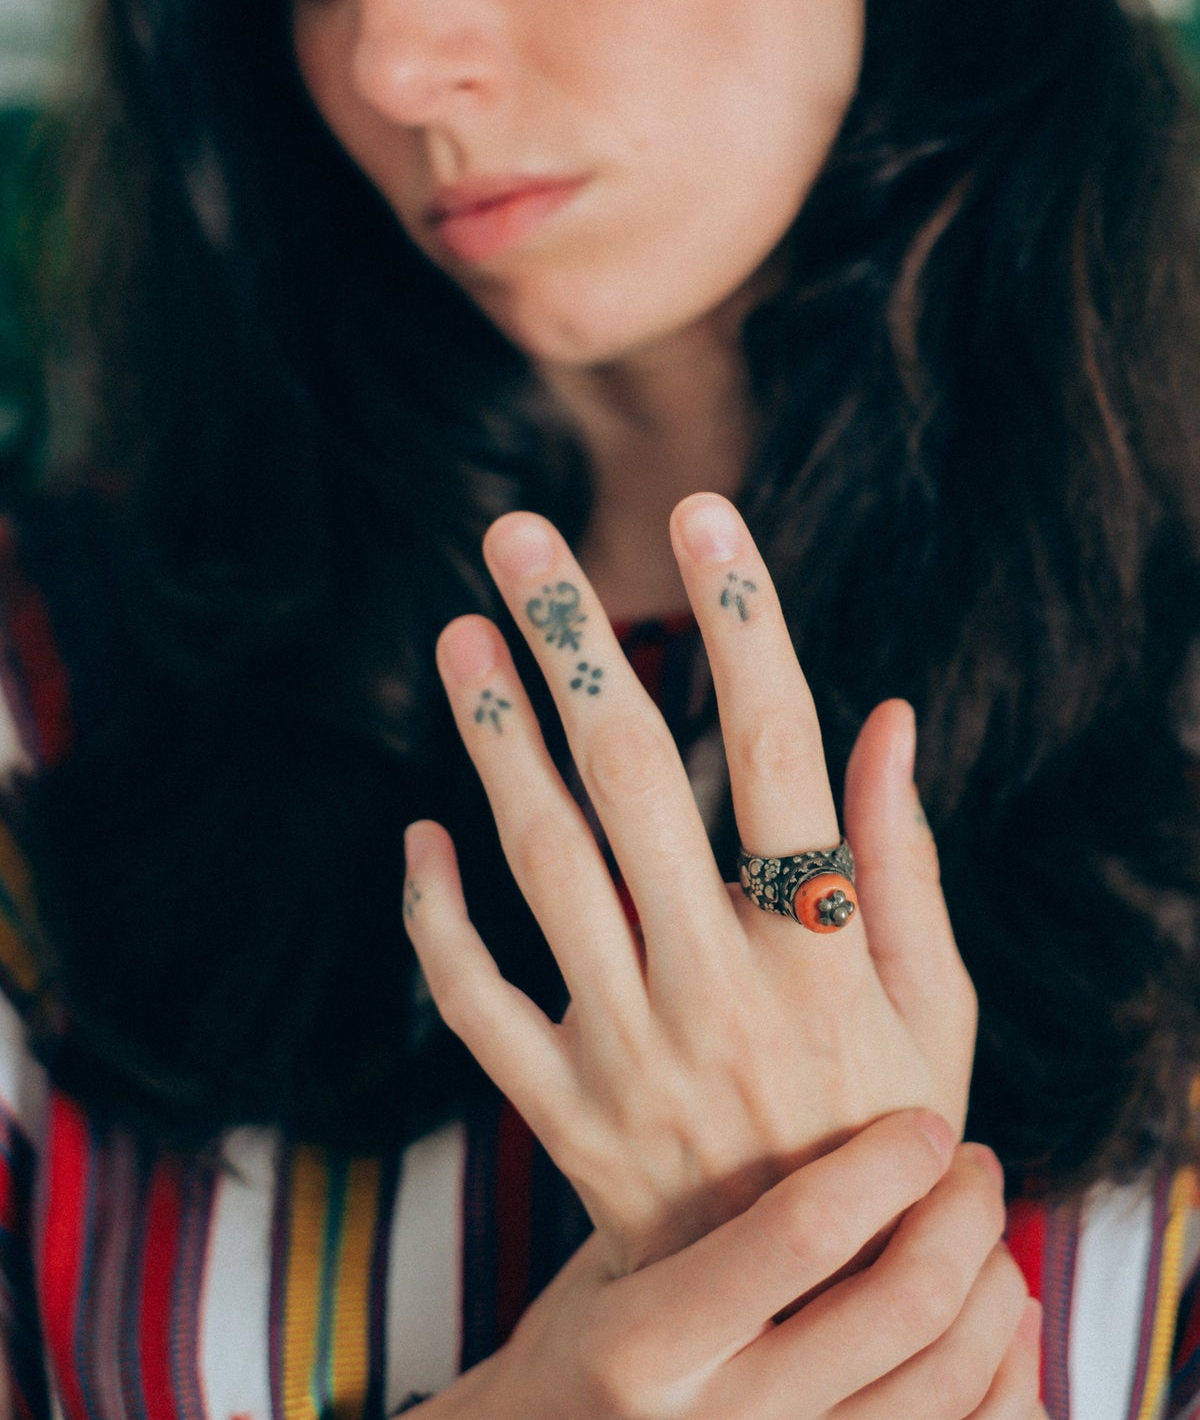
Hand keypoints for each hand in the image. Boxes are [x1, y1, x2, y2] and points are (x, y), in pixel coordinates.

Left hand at [404, 495, 976, 1271]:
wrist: (794, 1320)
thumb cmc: (882, 1142)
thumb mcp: (938, 1013)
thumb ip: (904, 865)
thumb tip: (888, 715)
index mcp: (822, 954)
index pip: (784, 751)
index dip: (745, 624)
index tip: (703, 515)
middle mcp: (718, 990)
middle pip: (633, 781)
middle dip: (573, 643)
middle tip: (516, 538)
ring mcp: (627, 1053)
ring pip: (541, 866)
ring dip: (492, 742)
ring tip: (455, 635)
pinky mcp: (559, 1109)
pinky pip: (472, 999)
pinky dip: (435, 915)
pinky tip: (419, 832)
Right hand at [421, 1114, 1040, 1419]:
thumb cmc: (591, 1333)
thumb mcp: (607, 1249)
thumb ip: (687, 1169)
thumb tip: (761, 995)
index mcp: (644, 1341)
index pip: (800, 1233)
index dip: (885, 1164)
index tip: (926, 1124)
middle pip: (900, 1307)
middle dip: (964, 1218)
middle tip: (973, 1167)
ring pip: (948, 1387)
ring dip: (996, 1291)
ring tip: (987, 1234)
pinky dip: (1010, 1384)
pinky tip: (1006, 1324)